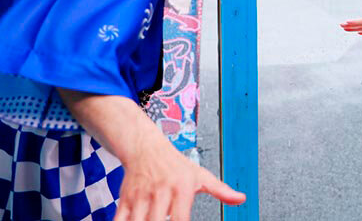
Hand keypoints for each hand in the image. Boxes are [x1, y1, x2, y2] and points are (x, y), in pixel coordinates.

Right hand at [114, 135, 245, 220]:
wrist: (147, 147)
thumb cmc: (176, 166)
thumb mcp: (201, 175)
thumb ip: (221, 190)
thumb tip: (242, 199)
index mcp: (181, 188)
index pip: (180, 218)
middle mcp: (161, 192)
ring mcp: (141, 196)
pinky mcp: (126, 199)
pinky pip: (119, 220)